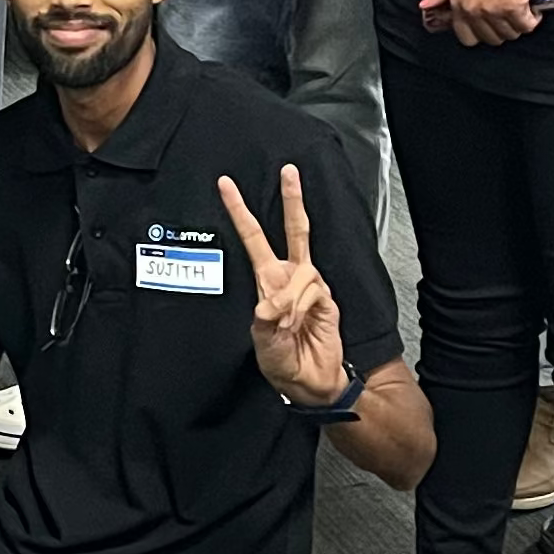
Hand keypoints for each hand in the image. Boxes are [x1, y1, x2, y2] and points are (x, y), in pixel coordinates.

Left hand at [217, 166, 346, 403]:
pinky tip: (299, 324)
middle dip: (292, 200)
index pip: (252, 239)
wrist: (312, 382)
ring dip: (289, 301)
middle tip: (288, 171)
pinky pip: (312, 292)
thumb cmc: (284, 361)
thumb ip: (265, 320)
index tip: (226, 185)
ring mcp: (310, 286)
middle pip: (293, 231)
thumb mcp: (263, 342)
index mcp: (267, 281)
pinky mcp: (327, 298)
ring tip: (286, 326)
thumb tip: (270, 303)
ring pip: (301, 273)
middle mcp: (289, 277)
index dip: (240, 212)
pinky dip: (300, 308)